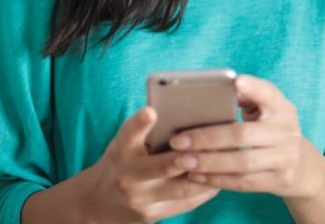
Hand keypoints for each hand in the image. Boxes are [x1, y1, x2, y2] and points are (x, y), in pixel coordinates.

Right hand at [78, 106, 219, 222]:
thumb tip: (186, 113)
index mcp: (120, 150)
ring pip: (181, 188)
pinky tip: (218, 179)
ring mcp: (140, 199)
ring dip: (205, 176)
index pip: (128, 134)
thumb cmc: (122, 162)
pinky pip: (185, 203)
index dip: (140, 123)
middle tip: (210, 147)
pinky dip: (204, 191)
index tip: (151, 111)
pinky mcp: (152, 215)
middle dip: (186, 158)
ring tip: (225, 162)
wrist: (99, 202)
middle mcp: (127, 176)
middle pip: (161, 166)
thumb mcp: (125, 144)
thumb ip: (147, 132)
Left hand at [168, 74, 323, 198]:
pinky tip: (196, 175)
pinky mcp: (280, 180)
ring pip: (241, 162)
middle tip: (178, 140)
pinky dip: (217, 180)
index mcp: (282, 107)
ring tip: (181, 160)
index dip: (253, 87)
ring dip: (208, 163)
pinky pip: (243, 182)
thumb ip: (243, 100)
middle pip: (243, 134)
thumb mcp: (265, 111)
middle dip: (207, 138)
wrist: (301, 165)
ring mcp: (286, 158)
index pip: (268, 93)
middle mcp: (287, 131)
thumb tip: (207, 94)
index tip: (235, 82)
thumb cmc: (270, 129)